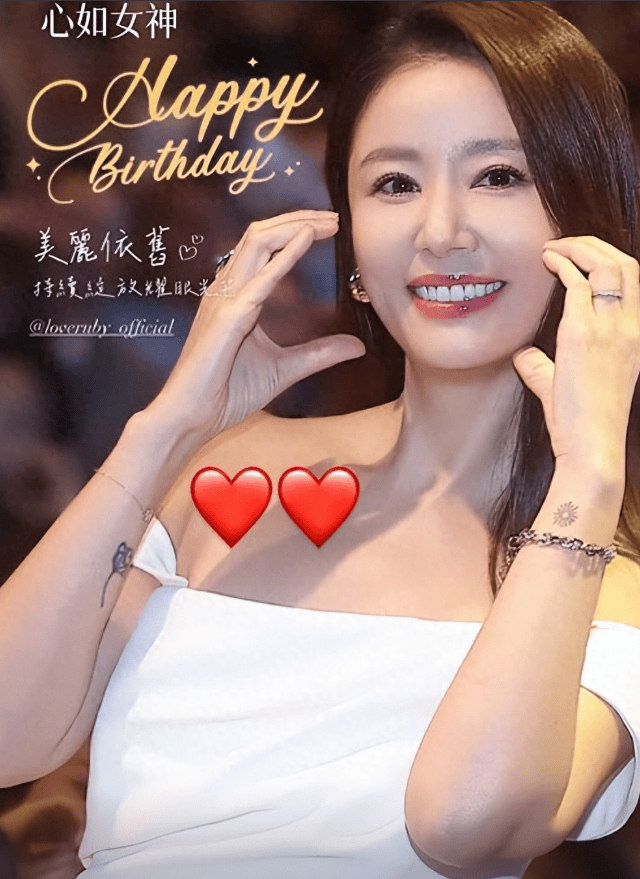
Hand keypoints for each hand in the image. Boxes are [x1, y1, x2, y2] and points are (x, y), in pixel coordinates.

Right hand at [146, 211, 365, 444]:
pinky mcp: (227, 319)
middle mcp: (226, 290)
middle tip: (334, 217)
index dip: (295, 230)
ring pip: (257, 243)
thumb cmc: (226, 392)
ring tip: (325, 223)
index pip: (264, 247)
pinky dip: (285, 256)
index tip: (329, 227)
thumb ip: (318, 353)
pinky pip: (259, 279)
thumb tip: (357, 347)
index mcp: (235, 296)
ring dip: (294, 227)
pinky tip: (306, 240)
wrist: (191, 418)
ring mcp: (223, 301)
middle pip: (260, 235)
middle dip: (298, 219)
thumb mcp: (285, 369)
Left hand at [512, 236, 639, 477]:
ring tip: (553, 246)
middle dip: (596, 244)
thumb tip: (521, 355)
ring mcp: (609, 329)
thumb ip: (542, 367)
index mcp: (634, 336)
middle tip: (567, 241)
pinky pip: (577, 285)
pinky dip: (562, 265)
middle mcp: (629, 328)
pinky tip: (545, 260)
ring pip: (606, 266)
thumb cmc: (581, 423)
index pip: (633, 282)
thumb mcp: (565, 386)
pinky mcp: (582, 335)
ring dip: (578, 248)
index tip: (580, 254)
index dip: (608, 259)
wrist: (592, 445)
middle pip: (626, 265)